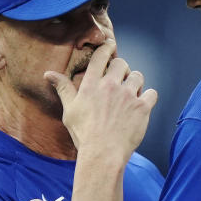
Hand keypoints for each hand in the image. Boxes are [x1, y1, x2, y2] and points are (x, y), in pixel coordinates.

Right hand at [44, 40, 158, 162]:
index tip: (110, 46)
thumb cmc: (84, 134)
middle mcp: (110, 86)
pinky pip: (152, 93)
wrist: (103, 154)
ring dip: (135, 82)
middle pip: (121, 63)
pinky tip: (142, 104)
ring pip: (138, 76)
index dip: (106, 48)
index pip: (100, 57)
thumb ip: (63, 89)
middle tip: (120, 79)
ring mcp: (128, 96)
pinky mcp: (142, 107)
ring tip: (131, 92)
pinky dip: (148, 97)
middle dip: (121, 68)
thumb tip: (48, 74)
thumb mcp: (69, 110)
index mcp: (92, 85)